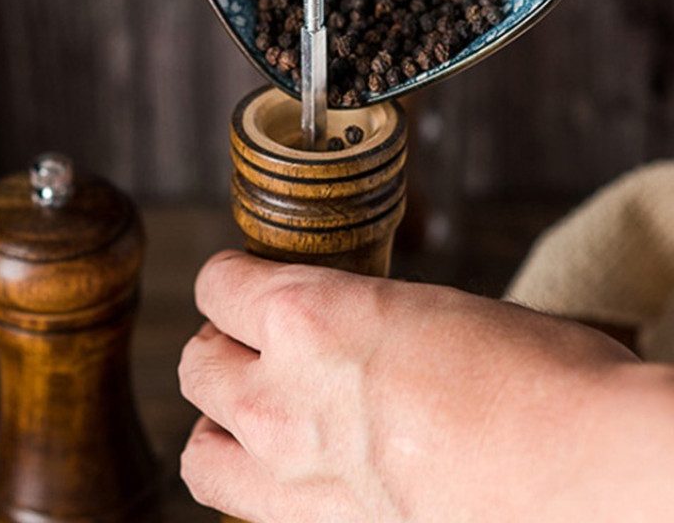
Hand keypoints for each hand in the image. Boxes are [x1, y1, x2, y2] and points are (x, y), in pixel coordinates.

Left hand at [179, 251, 673, 521]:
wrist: (583, 470)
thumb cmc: (530, 374)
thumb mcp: (425, 307)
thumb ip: (355, 313)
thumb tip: (337, 317)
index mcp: (307, 314)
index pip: (215, 284)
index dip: (230, 279)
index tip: (247, 286)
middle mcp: (279, 393)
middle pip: (195, 362)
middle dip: (221, 345)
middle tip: (256, 345)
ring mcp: (290, 472)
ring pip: (198, 443)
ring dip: (219, 417)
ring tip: (254, 408)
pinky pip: (237, 502)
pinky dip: (245, 479)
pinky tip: (286, 465)